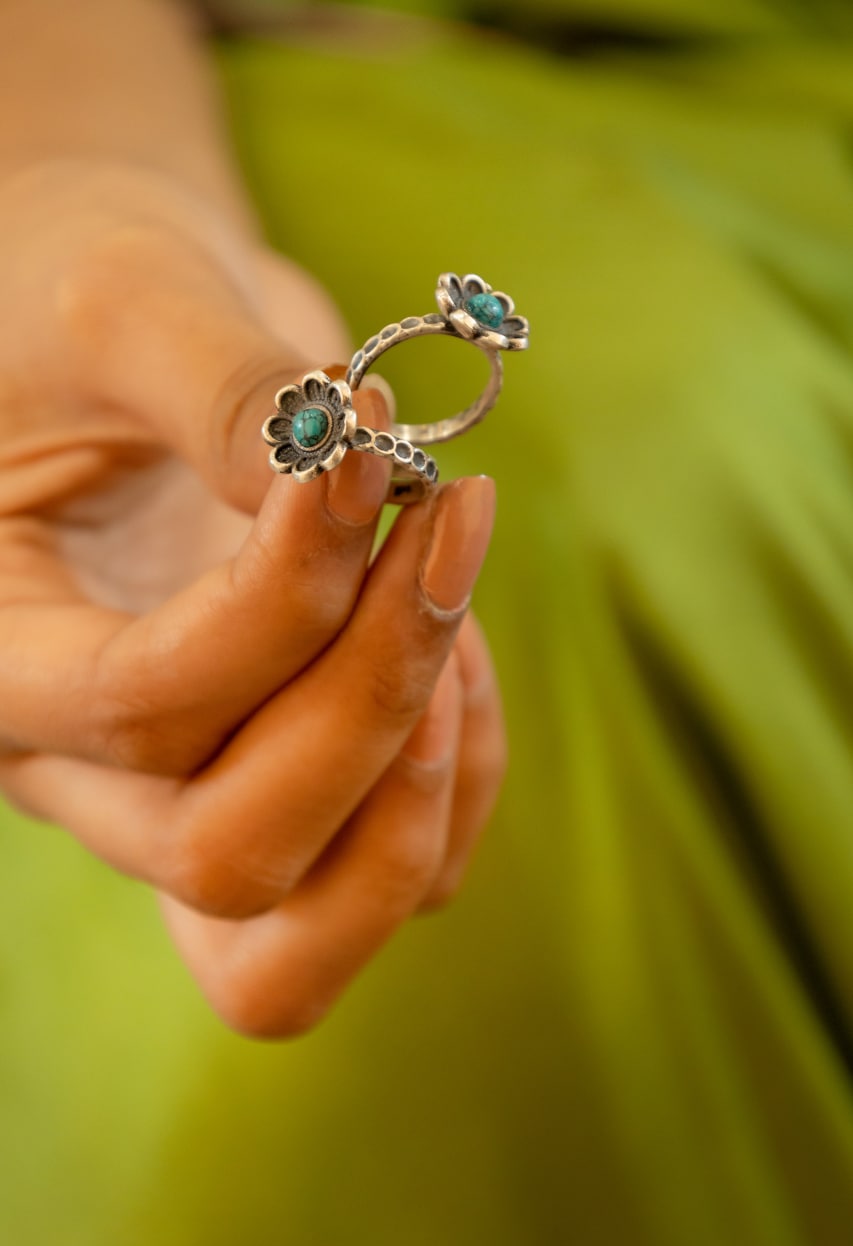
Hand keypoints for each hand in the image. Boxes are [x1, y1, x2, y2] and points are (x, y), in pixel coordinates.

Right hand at [0, 160, 506, 1035]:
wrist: (129, 347)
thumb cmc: (87, 308)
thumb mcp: (126, 299)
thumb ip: (219, 384)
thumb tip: (339, 476)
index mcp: (3, 659)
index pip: (147, 703)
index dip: (288, 594)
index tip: (368, 452)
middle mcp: (86, 772)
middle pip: (231, 852)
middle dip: (371, 698)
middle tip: (448, 518)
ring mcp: (189, 801)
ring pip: (317, 916)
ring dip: (428, 763)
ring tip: (450, 578)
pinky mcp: (287, 796)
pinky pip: (401, 874)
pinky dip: (462, 774)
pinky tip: (460, 639)